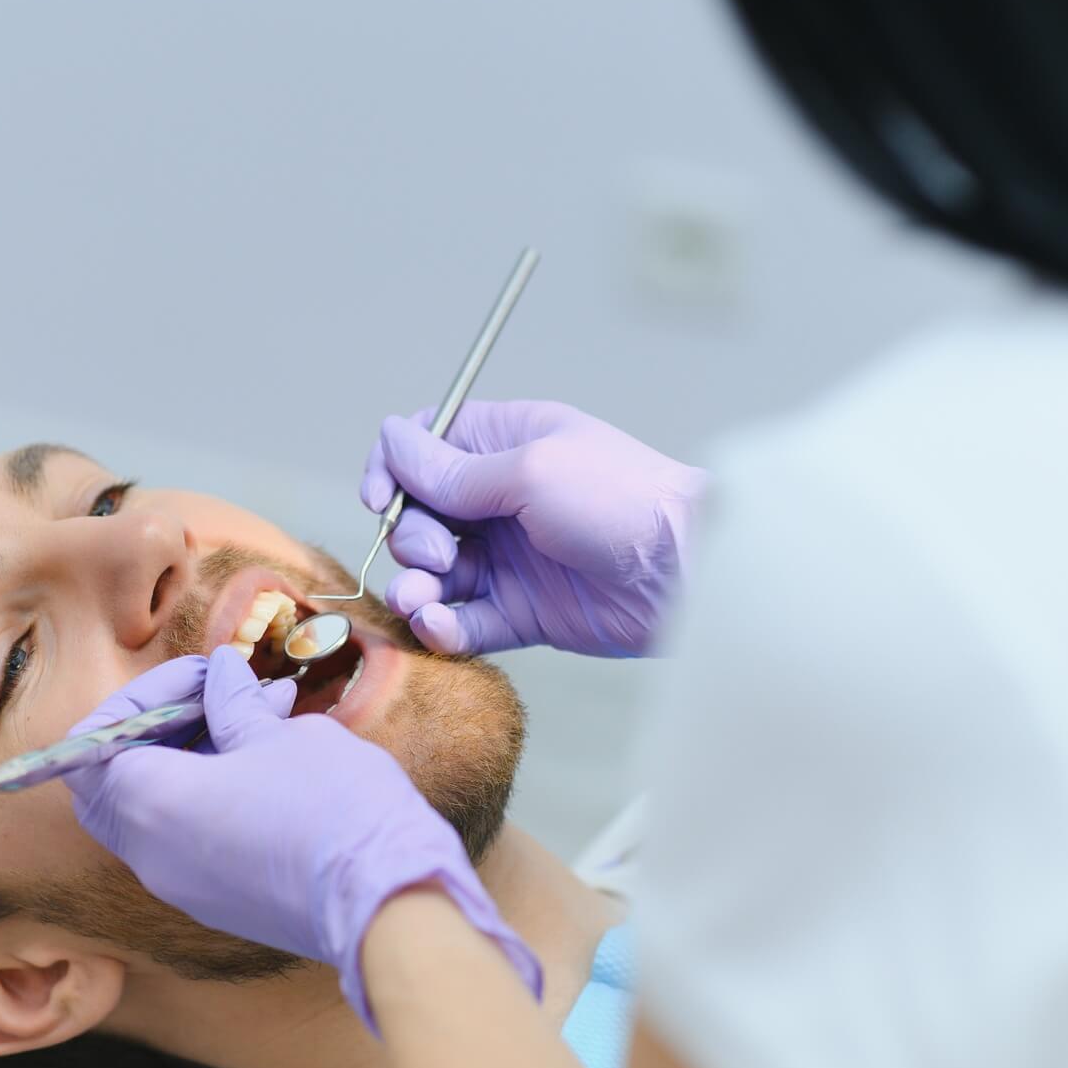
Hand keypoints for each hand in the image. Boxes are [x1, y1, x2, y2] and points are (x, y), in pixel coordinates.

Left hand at [59, 648, 540, 1028]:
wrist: (387, 902)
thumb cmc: (330, 807)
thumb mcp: (279, 734)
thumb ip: (233, 704)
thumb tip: (219, 674)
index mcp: (149, 803)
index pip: (95, 746)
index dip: (141, 700)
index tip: (200, 677)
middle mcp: (150, 854)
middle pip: (113, 785)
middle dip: (156, 731)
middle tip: (213, 697)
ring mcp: (183, 887)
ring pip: (154, 812)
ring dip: (192, 759)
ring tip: (264, 716)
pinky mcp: (220, 904)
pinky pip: (187, 841)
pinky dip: (209, 796)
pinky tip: (270, 761)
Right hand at [360, 400, 708, 655]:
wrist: (685, 573)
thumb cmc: (620, 500)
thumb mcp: (529, 471)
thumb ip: (453, 470)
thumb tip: (390, 438)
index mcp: (504, 443)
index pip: (424, 446)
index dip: (393, 471)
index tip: (382, 499)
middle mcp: (500, 498)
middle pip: (419, 514)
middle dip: (412, 536)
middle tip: (441, 554)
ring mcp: (509, 557)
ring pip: (434, 573)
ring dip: (416, 587)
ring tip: (424, 602)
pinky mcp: (520, 611)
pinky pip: (463, 621)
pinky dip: (442, 627)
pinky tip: (441, 628)